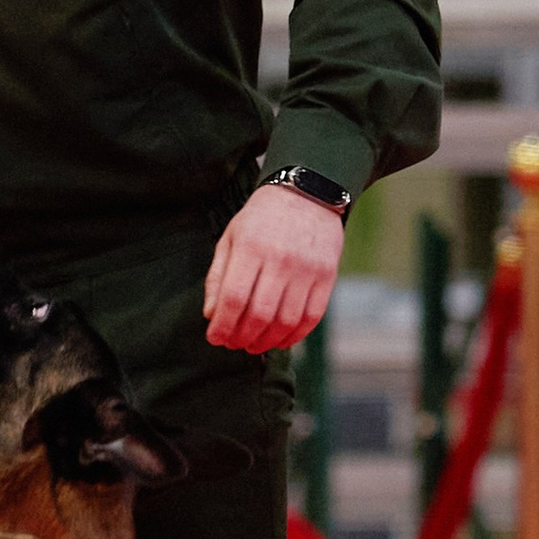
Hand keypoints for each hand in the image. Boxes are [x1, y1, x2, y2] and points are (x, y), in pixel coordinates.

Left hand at [205, 182, 343, 354]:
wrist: (306, 193)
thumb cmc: (261, 219)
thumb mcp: (231, 238)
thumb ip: (218, 277)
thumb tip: (211, 315)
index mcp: (251, 247)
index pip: (233, 298)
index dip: (222, 326)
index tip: (215, 338)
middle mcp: (280, 259)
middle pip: (259, 314)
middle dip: (242, 338)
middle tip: (234, 344)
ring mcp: (307, 268)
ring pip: (286, 320)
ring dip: (267, 341)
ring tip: (254, 345)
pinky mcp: (327, 275)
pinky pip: (311, 317)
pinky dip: (294, 335)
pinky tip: (280, 340)